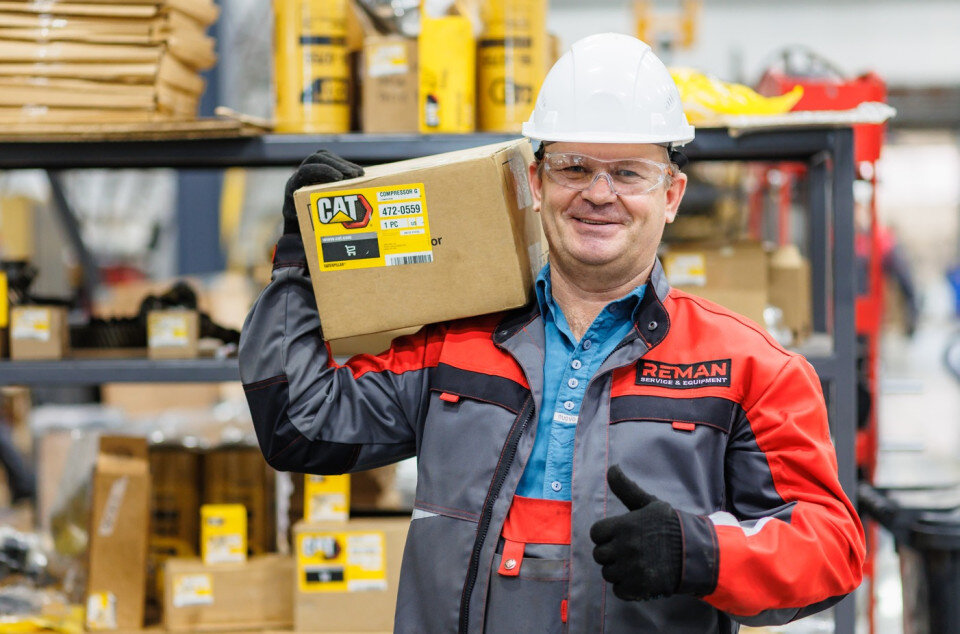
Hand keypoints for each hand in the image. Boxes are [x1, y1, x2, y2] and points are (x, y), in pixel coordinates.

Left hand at [282, 150, 363, 234]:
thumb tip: (327, 234)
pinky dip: (347, 166)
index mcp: (294, 185)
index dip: (323, 171)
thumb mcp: (303, 224)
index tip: (340, 178)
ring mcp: (311, 169)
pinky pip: (333, 161)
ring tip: (359, 174)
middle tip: (354, 175)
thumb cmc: (301, 223)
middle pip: (318, 159)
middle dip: (337, 165)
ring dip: (344, 164)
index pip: (306, 170)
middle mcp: (301, 174)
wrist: (296, 217)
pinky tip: (359, 173)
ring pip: (327, 157)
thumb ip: (311, 222)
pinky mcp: (321, 169)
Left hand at [590, 465, 682, 600]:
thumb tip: (611, 468)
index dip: (605, 536)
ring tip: (636, 564)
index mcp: (623, 525)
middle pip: (599, 555)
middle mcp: (624, 547)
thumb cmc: (670, 525)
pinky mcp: (639, 587)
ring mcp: (631, 568)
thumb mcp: (648, 503)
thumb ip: (626, 488)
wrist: (695, 552)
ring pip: (608, 573)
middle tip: (629, 552)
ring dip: (619, 571)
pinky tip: (639, 577)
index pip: (596, 534)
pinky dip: (627, 587)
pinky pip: (618, 590)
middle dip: (611, 554)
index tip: (618, 536)